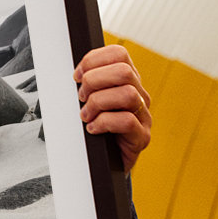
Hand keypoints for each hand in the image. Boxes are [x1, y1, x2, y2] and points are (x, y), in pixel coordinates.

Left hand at [74, 44, 151, 172]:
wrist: (102, 164)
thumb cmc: (93, 129)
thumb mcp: (87, 101)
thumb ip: (85, 84)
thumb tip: (74, 73)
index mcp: (127, 81)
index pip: (118, 54)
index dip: (93, 60)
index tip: (76, 76)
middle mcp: (139, 95)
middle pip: (124, 71)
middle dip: (94, 81)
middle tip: (81, 98)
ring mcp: (144, 116)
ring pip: (127, 94)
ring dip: (98, 103)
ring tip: (85, 116)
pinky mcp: (142, 137)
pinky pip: (127, 121)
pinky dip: (103, 123)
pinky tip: (93, 129)